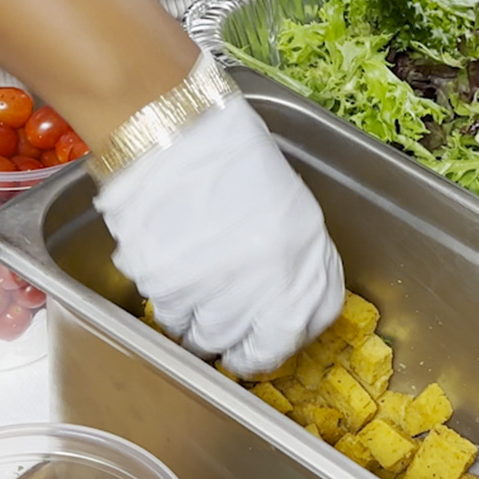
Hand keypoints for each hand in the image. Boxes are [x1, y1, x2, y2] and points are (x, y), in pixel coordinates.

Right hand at [94, 94, 343, 376]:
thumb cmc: (231, 155)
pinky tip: (171, 274)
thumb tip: (279, 296)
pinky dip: (171, 307)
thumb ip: (292, 256)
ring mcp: (215, 290)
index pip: (311, 322)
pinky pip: (172, 318)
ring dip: (202, 327)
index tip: (274, 333)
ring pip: (208, 339)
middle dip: (240, 345)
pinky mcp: (167, 288)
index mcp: (306, 256)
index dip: (290, 333)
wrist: (173, 131)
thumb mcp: (287, 204)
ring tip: (194, 292)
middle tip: (227, 334)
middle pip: (255, 347)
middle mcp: (267, 283)